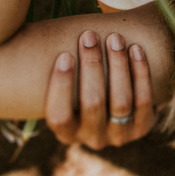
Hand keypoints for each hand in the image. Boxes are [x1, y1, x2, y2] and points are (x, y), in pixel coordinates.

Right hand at [45, 29, 156, 149]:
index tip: (65, 55)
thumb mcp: (69, 88)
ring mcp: (120, 136)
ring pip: (120, 102)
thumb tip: (30, 36)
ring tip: (115, 38)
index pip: (59, 116)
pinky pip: (144, 100)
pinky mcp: (143, 127)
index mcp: (66, 133)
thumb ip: (60, 71)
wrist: (122, 105)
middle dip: (92, 66)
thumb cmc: (84, 86)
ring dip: (118, 66)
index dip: (61, 87)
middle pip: (93, 104)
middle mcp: (92, 139)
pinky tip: (136, 49)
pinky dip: (140, 73)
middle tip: (89, 36)